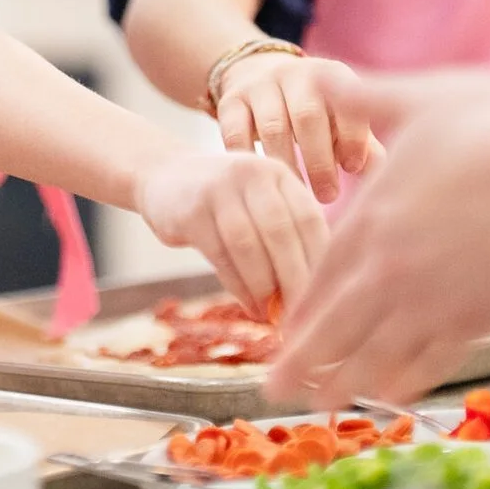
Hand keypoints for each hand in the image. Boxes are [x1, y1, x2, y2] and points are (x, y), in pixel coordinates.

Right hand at [136, 148, 328, 316]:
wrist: (162, 176)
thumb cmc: (224, 201)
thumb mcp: (259, 201)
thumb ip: (287, 233)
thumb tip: (316, 292)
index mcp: (277, 174)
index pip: (309, 218)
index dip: (320, 261)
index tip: (327, 297)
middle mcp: (251, 173)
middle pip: (281, 233)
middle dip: (295, 279)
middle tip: (304, 315)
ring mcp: (218, 190)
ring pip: (249, 246)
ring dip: (264, 287)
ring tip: (273, 313)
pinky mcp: (191, 211)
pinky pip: (220, 256)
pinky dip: (238, 287)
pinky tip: (250, 306)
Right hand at [214, 50, 375, 203]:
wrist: (260, 77)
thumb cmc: (315, 114)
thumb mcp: (341, 121)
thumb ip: (363, 145)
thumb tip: (382, 174)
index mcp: (333, 75)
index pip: (347, 103)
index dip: (353, 139)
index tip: (354, 170)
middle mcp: (295, 74)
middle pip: (308, 116)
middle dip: (319, 161)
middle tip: (328, 196)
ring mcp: (259, 85)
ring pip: (272, 127)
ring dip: (287, 166)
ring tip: (297, 195)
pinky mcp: (231, 99)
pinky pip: (236, 133)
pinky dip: (250, 160)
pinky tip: (263, 183)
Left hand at [265, 67, 489, 406]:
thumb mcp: (423, 100)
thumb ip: (371, 99)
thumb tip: (327, 80)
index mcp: (374, 218)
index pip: (323, 271)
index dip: (300, 305)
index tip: (280, 329)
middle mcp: (392, 269)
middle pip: (335, 326)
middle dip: (301, 361)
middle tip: (274, 388)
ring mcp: (433, 302)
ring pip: (375, 355)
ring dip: (343, 382)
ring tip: (322, 402)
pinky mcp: (477, 321)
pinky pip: (430, 362)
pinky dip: (404, 380)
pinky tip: (390, 393)